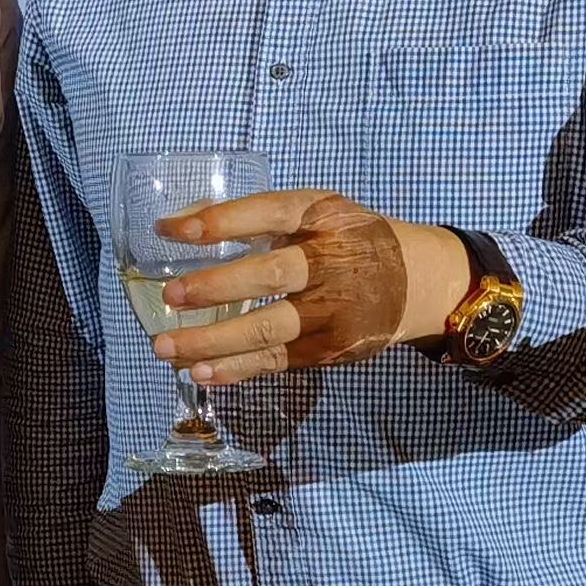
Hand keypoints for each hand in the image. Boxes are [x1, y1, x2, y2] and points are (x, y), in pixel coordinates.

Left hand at [148, 189, 466, 386]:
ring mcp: (334, 311)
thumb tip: (177, 224)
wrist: (418, 281)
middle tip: (170, 296)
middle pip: (271, 274)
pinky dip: (236, 369)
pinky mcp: (330, 349)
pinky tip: (201, 372)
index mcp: (324, 217)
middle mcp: (332, 262)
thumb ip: (254, 217)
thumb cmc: (349, 239)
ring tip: (166, 349)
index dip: (220, 220)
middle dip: (216, 287)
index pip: (270, 212)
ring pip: (268, 329)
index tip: (170, 230)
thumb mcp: (314, 213)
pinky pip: (276, 361)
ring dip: (213, 342)